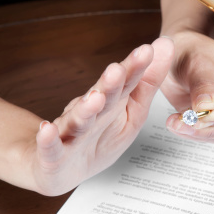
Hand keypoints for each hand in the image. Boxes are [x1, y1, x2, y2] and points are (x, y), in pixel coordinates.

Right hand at [31, 37, 173, 194]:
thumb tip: (166, 44)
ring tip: (95, 98)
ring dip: (86, 109)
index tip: (147, 52)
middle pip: (101, 97)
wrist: (60, 169)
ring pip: (79, 120)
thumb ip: (148, 83)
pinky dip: (47, 139)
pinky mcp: (53, 155)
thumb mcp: (132, 113)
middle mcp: (90, 113)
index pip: (124, 83)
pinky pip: (50, 147)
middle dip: (110, 84)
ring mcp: (70, 133)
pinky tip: (47, 129)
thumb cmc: (100, 139)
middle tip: (118, 70)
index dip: (134, 68)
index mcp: (110, 103)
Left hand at [160, 31, 213, 142]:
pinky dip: (193, 134)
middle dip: (209, 128)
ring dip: (199, 133)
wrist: (180, 56)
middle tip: (183, 121)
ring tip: (175, 122)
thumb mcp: (198, 63)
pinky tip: (178, 123)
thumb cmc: (194, 52)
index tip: (199, 116)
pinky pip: (212, 137)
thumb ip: (203, 85)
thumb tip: (207, 107)